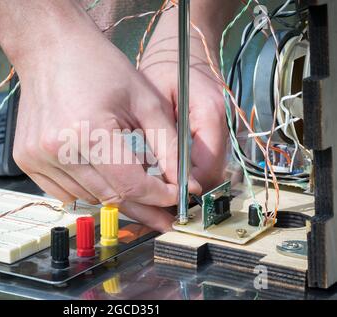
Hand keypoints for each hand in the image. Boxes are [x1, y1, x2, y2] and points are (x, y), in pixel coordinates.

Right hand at [11, 13, 187, 231]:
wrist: (51, 49)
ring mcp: (37, 157)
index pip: (131, 184)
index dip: (159, 196)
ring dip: (114, 193)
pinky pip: (65, 193)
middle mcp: (58, 149)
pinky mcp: (27, 160)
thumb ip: (168, 146)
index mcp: (89, 131)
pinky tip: (98, 170)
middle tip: (161, 206)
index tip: (176, 196)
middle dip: (142, 202)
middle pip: (111, 197)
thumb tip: (185, 184)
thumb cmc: (100, 67)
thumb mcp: (145, 101)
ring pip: (89, 198)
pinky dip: (88, 188)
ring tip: (128, 177)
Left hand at [140, 8, 227, 192]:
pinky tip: (169, 171)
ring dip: (189, 181)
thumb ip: (164, 138)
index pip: (207, 168)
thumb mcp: (156, 101)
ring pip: (211, 170)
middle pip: (212, 174)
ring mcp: (225, 129)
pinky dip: (190, 169)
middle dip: (189, 190)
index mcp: (211, 115)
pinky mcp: (218, 132)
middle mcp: (225, 125)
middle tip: (160, 199)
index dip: (187, 188)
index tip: (166, 198)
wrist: (182, 51)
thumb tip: (167, 178)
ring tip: (162, 188)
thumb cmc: (165, 70)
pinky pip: (207, 160)